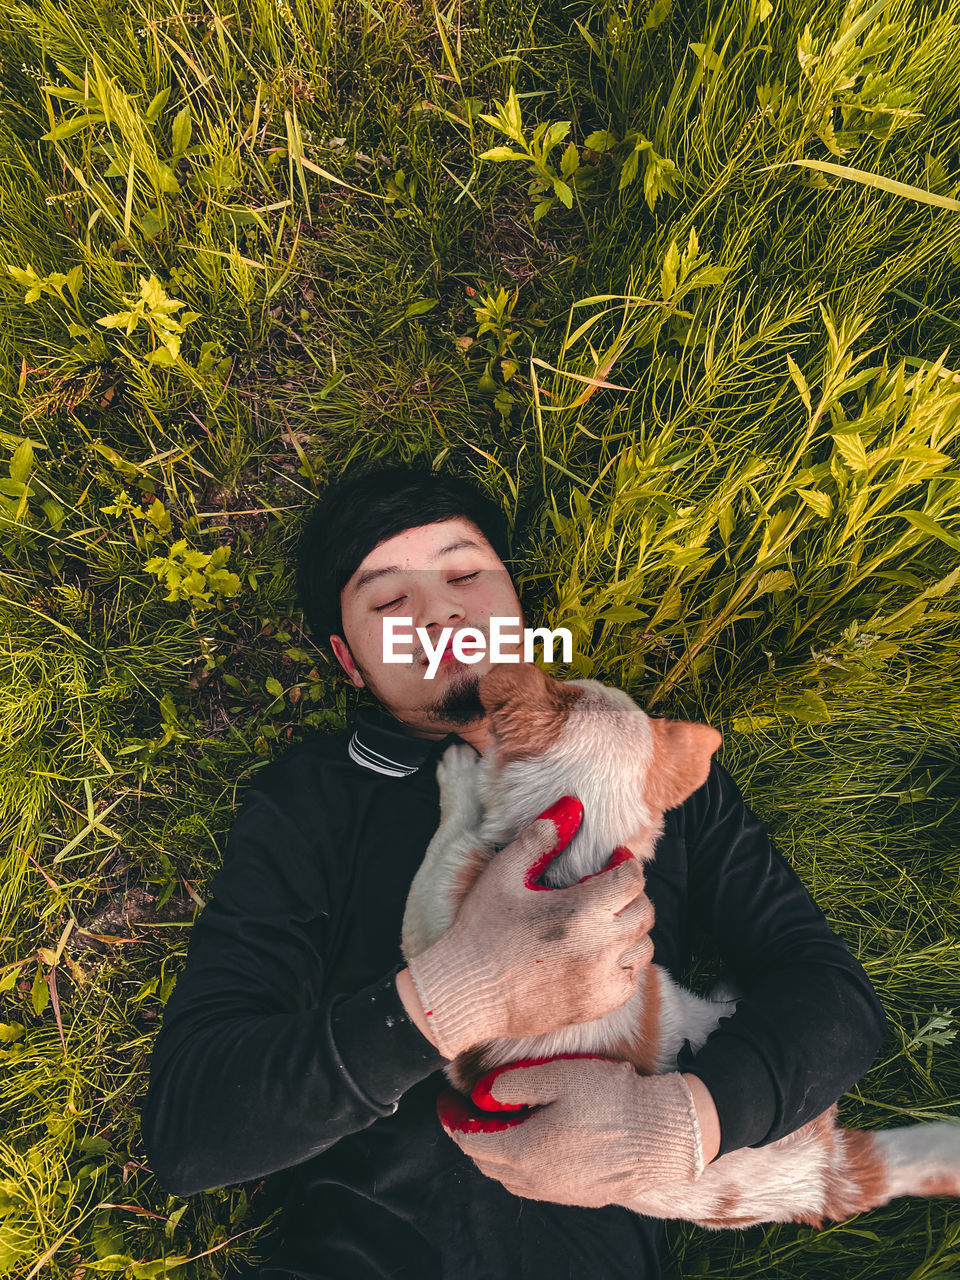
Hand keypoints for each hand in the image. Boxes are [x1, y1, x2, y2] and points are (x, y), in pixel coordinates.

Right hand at [405, 797, 654, 1058]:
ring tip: (603, 920)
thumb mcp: (504, 874)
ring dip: (630, 928)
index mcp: (579, 912)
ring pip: (644, 946)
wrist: (466, 993)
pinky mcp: (597, 1005)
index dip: (625, 864)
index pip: (632, 879)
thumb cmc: (482, 930)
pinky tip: (598, 953)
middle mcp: (600, 948)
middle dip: (630, 893)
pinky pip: (632, 979)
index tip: (610, 861)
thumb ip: (540, 837)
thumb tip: (573, 806)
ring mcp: (601, 981)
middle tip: (605, 889)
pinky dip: (624, 962)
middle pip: (644, 910)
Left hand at [437, 1055, 704, 1206]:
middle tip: (467, 1107)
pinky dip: (521, 1162)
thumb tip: (482, 1090)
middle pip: (486, 1162)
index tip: (445, 1099)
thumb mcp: (559, 1076)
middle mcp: (535, 1180)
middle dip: (470, 1135)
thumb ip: (514, 1082)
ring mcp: (558, 1192)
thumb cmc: (613, 1100)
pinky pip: (534, 1182)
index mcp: (524, 1152)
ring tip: (498, 1121)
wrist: (666, 1136)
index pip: (469, 1141)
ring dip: (495, 1151)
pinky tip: (533, 1138)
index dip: (451, 1119)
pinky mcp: (579, 1194)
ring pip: (509, 1176)